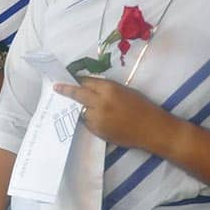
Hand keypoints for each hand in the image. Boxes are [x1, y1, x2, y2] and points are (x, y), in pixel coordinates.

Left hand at [53, 76, 176, 150]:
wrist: (153, 130)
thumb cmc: (143, 107)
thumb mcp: (125, 90)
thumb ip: (106, 88)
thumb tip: (89, 86)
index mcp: (109, 88)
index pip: (86, 81)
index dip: (77, 80)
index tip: (67, 78)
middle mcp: (100, 102)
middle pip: (77, 94)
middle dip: (65, 90)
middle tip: (56, 88)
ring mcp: (97, 118)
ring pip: (81, 110)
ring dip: (82, 108)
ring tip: (89, 107)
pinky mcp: (98, 131)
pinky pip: (88, 122)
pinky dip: (89, 119)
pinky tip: (99, 119)